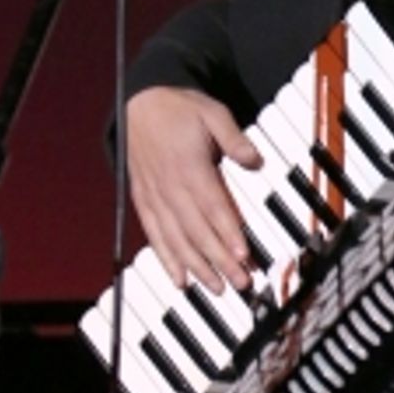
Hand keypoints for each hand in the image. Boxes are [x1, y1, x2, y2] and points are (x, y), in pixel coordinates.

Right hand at [126, 86, 262, 291]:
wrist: (139, 104)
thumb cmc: (180, 109)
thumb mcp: (212, 112)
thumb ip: (234, 137)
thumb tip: (254, 159)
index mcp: (189, 166)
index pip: (212, 206)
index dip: (228, 232)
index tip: (243, 254)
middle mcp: (170, 187)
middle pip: (197, 231)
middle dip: (220, 260)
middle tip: (241, 282)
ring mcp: (155, 197)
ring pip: (176, 239)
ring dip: (197, 267)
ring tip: (217, 288)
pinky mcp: (144, 202)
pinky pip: (155, 236)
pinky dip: (167, 260)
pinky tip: (180, 281)